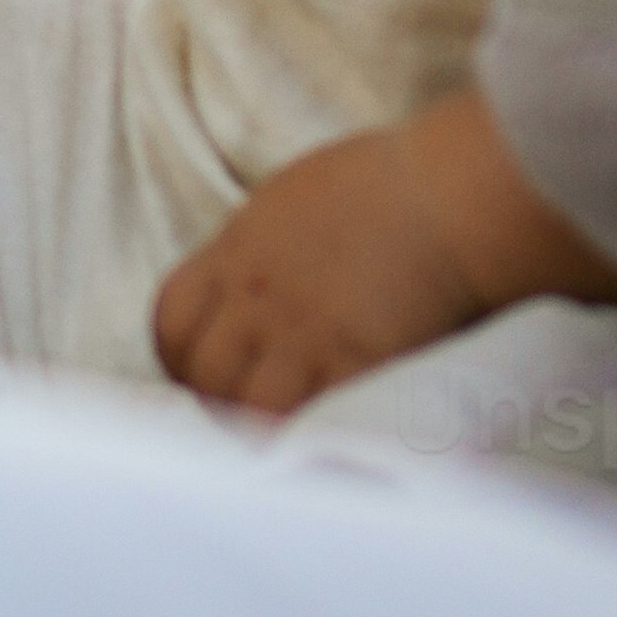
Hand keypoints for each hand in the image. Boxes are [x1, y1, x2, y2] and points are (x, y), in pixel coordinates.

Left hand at [153, 116, 502, 414]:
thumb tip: (250, 282)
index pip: (170, 319)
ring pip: (244, 404)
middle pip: (202, 371)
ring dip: (259, 422)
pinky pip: (310, 418)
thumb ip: (259, 248)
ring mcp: (302, 331)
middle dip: (216, 399)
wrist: (446, 195)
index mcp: (238, 250)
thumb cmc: (383, 182)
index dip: (180, 356)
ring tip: (284, 431)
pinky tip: (326, 433)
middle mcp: (258, 295)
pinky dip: (312, 433)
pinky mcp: (353, 360)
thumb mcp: (290, 201)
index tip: (202, 372)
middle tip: (246, 411)